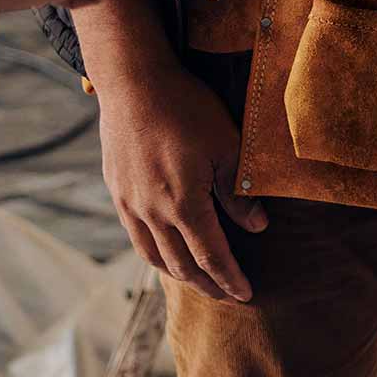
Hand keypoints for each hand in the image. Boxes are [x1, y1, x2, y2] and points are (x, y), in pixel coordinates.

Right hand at [95, 57, 267, 303]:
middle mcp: (153, 213)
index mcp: (183, 204)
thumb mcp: (225, 144)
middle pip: (182, 265)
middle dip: (207, 284)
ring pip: (155, 256)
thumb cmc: (185, 107)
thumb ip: (238, 191)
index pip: (211, 256)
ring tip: (197, 279)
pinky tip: (164, 250)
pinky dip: (154, 254)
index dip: (230, 279)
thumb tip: (258, 226)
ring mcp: (130, 204)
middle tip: (225, 294)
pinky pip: (136, 236)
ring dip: (179, 275)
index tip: (246, 295)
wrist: (133, 81)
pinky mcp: (117, 191)